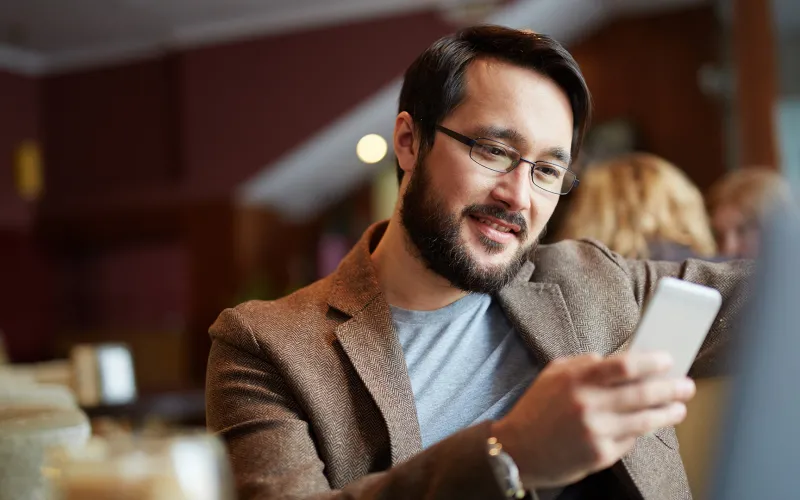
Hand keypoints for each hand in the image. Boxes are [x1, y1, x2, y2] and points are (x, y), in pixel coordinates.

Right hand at [490, 352, 694, 488]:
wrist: (518, 450)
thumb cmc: (537, 409)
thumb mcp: (553, 375)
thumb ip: (584, 364)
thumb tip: (620, 361)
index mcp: (576, 379)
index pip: (624, 366)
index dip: (652, 363)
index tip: (668, 360)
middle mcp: (587, 405)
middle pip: (642, 393)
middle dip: (671, 388)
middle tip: (686, 385)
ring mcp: (595, 432)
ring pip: (644, 420)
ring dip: (667, 413)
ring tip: (678, 407)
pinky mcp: (599, 455)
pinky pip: (630, 441)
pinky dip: (640, 432)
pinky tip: (648, 426)